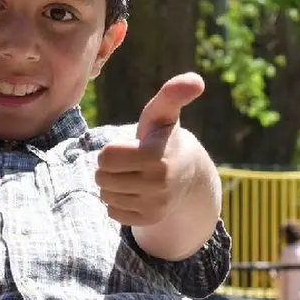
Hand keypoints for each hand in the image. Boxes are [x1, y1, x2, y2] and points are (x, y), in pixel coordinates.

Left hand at [96, 73, 203, 227]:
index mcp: (155, 156)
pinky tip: (135, 192)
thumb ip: (173, 94)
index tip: (128, 147)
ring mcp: (155, 204)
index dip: (111, 150)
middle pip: (102, 178)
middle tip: (128, 162)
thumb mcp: (164, 113)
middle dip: (109, 168)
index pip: (105, 157)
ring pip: (106, 196)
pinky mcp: (150, 219)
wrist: (189, 174)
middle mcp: (158, 183)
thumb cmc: (165, 137)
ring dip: (113, 185)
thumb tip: (197, 80)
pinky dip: (119, 202)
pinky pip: (114, 213)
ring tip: (133, 176)